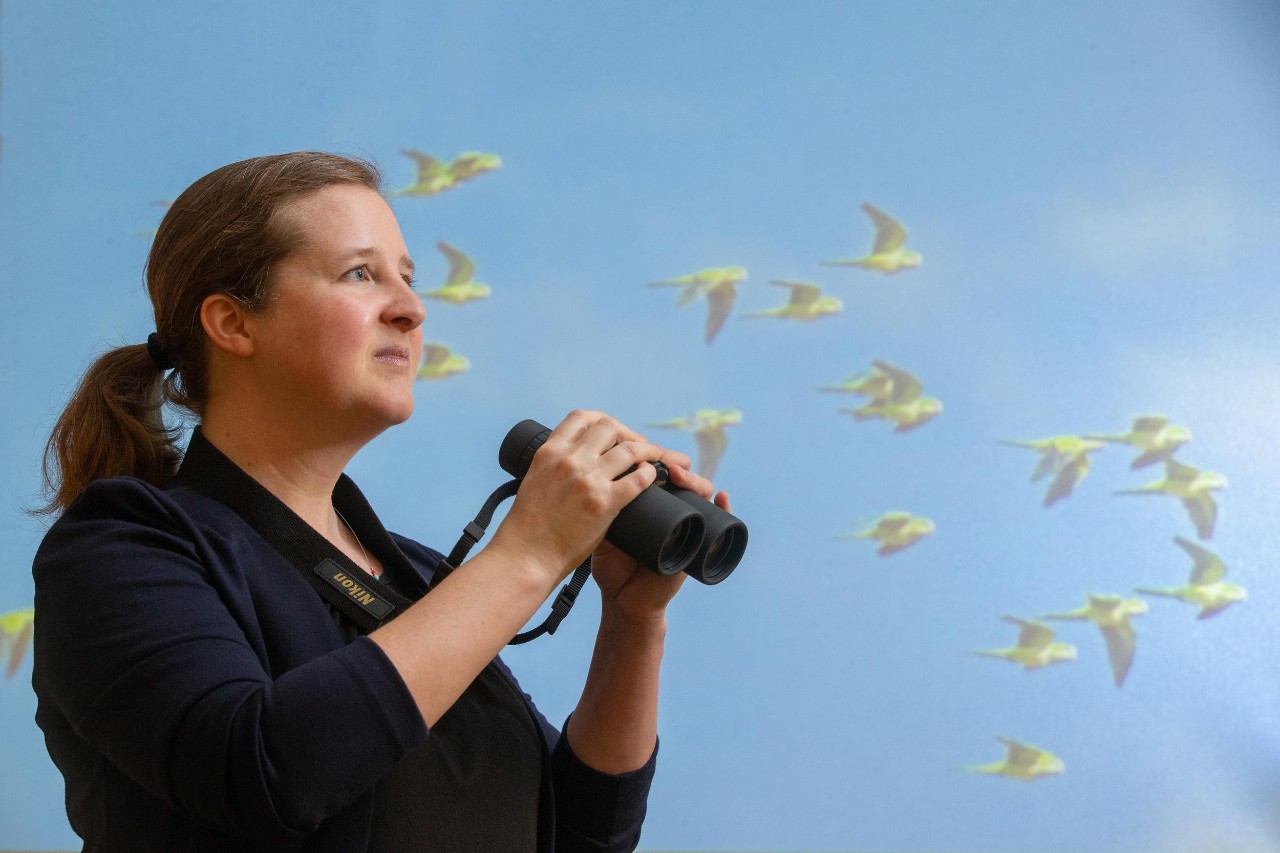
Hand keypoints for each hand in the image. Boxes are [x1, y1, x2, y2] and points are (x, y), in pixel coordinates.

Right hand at [488, 410, 668, 584]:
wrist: (526, 555)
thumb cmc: (529, 525)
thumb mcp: (535, 481)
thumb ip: (555, 466)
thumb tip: (576, 459)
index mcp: (549, 452)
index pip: (581, 418)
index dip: (602, 420)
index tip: (613, 430)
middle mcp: (569, 460)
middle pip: (609, 428)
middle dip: (627, 433)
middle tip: (636, 446)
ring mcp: (588, 480)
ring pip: (629, 449)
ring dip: (647, 450)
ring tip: (654, 457)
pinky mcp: (604, 503)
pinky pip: (638, 479)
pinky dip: (649, 474)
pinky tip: (650, 477)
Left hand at [590, 460, 731, 624]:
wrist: (625, 601)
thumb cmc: (613, 567)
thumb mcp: (604, 533)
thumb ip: (600, 510)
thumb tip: (597, 480)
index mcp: (651, 504)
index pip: (659, 472)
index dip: (655, 458)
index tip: (642, 451)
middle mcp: (672, 510)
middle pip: (683, 478)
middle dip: (675, 464)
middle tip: (663, 462)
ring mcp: (687, 525)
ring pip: (701, 494)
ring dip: (696, 481)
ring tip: (681, 475)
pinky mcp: (699, 545)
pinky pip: (720, 523)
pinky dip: (725, 508)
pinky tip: (722, 498)